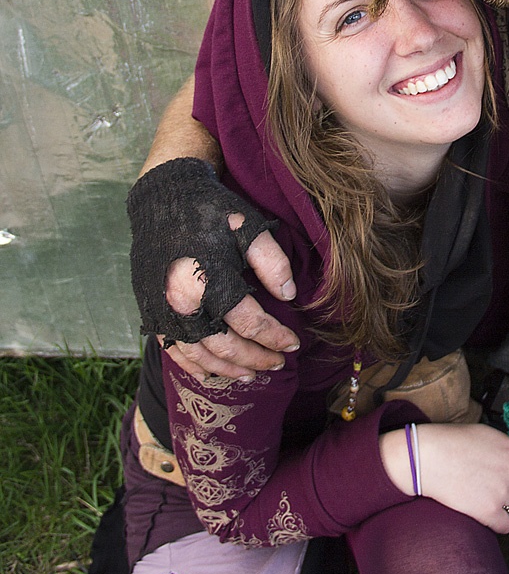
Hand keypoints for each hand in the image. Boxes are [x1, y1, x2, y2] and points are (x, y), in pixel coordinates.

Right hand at [162, 215, 297, 380]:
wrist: (162, 199)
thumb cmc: (209, 211)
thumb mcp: (248, 227)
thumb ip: (272, 262)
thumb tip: (288, 296)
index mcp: (209, 281)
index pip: (250, 323)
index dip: (275, 337)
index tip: (294, 344)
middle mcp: (182, 303)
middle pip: (225, 346)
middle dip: (255, 357)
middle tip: (277, 363)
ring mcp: (162, 312)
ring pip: (199, 356)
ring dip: (228, 369)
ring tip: (252, 373)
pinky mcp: (150, 313)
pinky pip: (174, 350)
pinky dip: (194, 366)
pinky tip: (212, 373)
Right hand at [380, 423, 508, 532]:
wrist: (427, 457)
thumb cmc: (451, 441)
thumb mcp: (485, 434)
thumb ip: (506, 448)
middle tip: (502, 485)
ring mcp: (502, 493)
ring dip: (506, 502)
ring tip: (487, 495)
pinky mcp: (488, 512)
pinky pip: (506, 525)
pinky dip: (499, 522)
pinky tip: (488, 514)